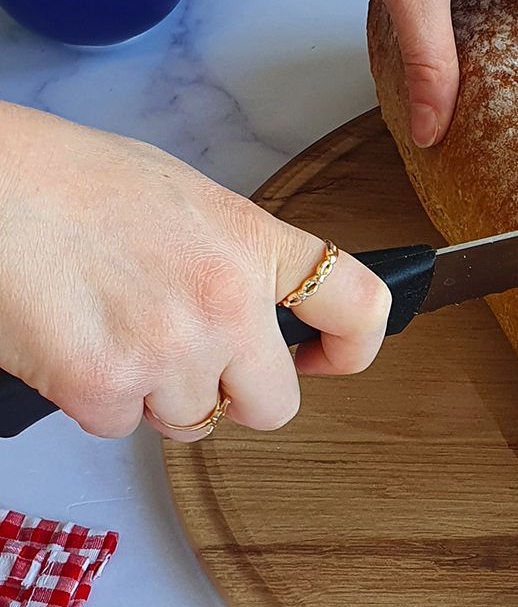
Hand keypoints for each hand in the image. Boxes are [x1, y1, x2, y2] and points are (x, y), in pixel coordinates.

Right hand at [0, 106, 389, 440]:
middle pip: (275, 406)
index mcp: (251, 244)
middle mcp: (224, 305)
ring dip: (158, 393)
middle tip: (194, 359)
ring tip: (114, 327)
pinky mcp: (105, 390)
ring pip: (191, 421)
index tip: (330, 354)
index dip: (353, 346)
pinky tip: (76, 341)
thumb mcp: (185, 199)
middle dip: (238, 395)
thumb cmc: (69, 180)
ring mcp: (168, 354)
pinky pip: (123, 426)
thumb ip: (237, 256)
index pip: (358, 306)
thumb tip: (263, 308)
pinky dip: (99, 399)